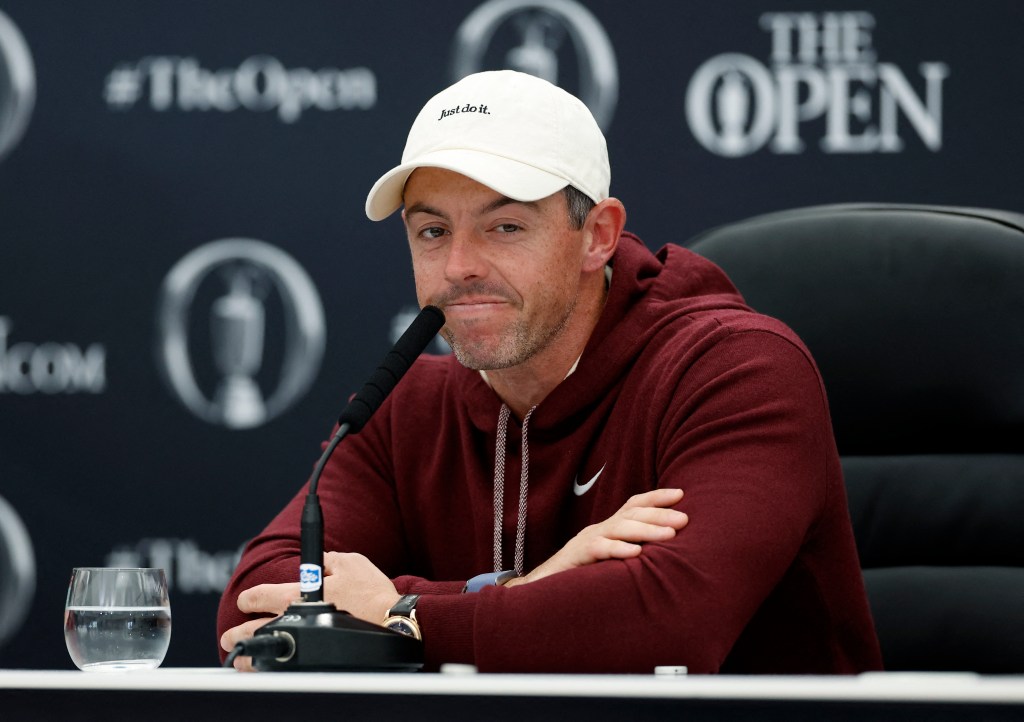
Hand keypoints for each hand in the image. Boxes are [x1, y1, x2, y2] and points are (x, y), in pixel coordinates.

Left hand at [220, 552, 399, 670]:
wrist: (394, 622)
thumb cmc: (373, 593)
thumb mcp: (352, 562)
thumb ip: (327, 560)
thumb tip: (316, 561)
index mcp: (302, 594)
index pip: (262, 595)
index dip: (249, 598)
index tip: (245, 602)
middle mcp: (298, 620)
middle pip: (256, 629)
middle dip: (237, 633)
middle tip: (228, 637)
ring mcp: (306, 642)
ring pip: (266, 652)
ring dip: (249, 656)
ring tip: (239, 659)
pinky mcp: (316, 658)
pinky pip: (287, 666)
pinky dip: (273, 669)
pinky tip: (268, 671)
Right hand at [505, 487, 686, 586]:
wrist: (544, 587)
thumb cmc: (583, 576)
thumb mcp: (611, 560)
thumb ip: (631, 552)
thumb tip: (665, 552)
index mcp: (609, 528)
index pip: (633, 505)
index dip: (656, 497)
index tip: (681, 494)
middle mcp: (600, 529)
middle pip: (631, 514)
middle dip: (660, 515)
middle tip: (685, 520)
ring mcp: (588, 540)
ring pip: (619, 528)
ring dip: (647, 530)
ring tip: (671, 535)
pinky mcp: (577, 556)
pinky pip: (599, 549)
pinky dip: (618, 549)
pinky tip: (636, 553)